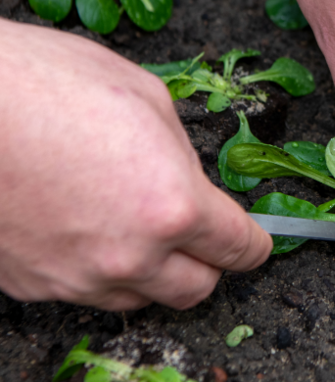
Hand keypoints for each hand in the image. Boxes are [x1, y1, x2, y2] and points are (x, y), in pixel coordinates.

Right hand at [0, 19, 271, 309]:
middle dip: (209, 263)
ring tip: (139, 229)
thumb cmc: (44, 83)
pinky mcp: (32, 284)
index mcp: (172, 206)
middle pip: (197, 289)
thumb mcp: (146, 96)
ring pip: (141, 298)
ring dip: (155, 272)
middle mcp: (130, 256)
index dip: (255, 244)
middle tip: (200, 235)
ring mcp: (76, 277)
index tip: (254, 240)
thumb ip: (182, 151)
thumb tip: (190, 176)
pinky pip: (87, 292)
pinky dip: (101, 271)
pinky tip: (88, 230)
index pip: (239, 249)